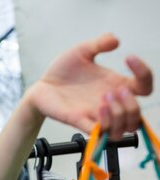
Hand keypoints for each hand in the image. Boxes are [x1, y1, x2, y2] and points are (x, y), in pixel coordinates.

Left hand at [26, 33, 152, 138]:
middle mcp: (109, 103)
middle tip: (115, 91)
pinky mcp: (80, 121)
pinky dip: (104, 123)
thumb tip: (116, 40)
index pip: (144, 87)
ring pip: (123, 129)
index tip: (129, 57)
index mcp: (115, 85)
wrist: (41, 84)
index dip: (144, 74)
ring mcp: (95, 115)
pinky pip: (100, 132)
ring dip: (120, 115)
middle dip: (132, 104)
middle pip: (137, 116)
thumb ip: (99, 43)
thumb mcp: (82, 51)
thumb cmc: (62, 70)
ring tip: (105, 100)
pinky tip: (98, 107)